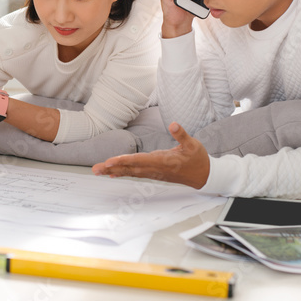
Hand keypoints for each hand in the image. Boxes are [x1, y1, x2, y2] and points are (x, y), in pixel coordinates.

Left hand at [92, 123, 209, 188]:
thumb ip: (182, 135)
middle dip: (113, 168)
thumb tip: (173, 124)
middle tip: (96, 169)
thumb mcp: (193, 144)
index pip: (139, 161)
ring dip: (114, 171)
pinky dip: (123, 173)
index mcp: (164, 161)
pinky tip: (113, 174)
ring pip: (131, 172)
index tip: (110, 162)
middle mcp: (156, 169)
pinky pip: (135, 174)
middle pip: (130, 169)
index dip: (124, 161)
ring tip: (98, 171)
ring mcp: (154, 172)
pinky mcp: (154, 174)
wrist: (204, 176)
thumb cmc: (198, 159)